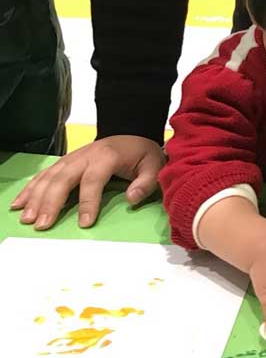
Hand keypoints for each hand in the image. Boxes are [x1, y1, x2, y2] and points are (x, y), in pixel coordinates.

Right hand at [11, 135, 163, 229]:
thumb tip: (132, 198)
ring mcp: (71, 158)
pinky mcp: (64, 163)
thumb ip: (146, 182)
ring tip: (27, 218)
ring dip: (35, 198)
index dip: (87, 202)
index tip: (84, 223)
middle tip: (42, 225)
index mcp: (106, 157)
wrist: (130, 132)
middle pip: (63, 179)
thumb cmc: (141, 153)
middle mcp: (84, 156)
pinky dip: (30, 189)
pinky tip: (19, 204)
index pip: (93, 181)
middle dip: (50, 202)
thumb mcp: (153, 165)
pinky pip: (43, 175)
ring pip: (49, 177)